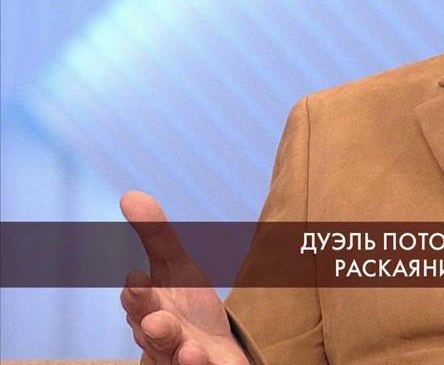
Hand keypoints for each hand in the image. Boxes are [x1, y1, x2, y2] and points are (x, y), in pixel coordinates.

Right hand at [119, 190, 250, 364]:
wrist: (214, 354)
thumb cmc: (187, 310)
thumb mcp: (176, 269)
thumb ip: (155, 236)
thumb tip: (129, 194)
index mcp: (150, 311)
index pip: (140, 303)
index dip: (138, 295)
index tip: (137, 279)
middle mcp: (163, 339)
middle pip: (154, 335)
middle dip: (153, 327)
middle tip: (154, 320)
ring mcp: (183, 359)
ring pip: (176, 360)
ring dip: (181, 355)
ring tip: (189, 350)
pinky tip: (205, 360)